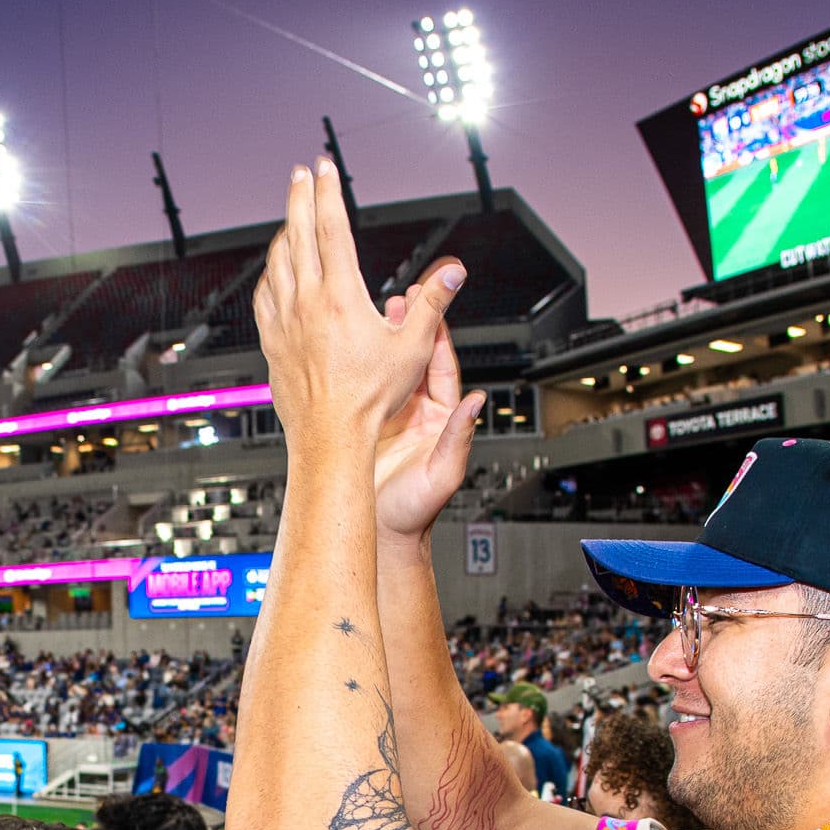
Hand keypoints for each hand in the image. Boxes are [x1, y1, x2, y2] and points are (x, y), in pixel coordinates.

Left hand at [252, 159, 467, 459]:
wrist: (330, 437)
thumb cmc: (370, 401)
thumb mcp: (413, 348)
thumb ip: (433, 304)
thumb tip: (455, 272)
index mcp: (341, 296)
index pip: (331, 227)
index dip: (328, 191)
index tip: (325, 167)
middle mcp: (306, 303)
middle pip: (297, 233)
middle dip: (299, 197)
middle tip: (300, 175)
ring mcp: (285, 321)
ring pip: (277, 261)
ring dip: (284, 231)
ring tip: (290, 216)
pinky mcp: (273, 341)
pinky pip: (265, 294)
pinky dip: (270, 272)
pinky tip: (274, 270)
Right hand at [371, 297, 484, 542]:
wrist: (378, 533)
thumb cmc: (414, 512)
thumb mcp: (442, 473)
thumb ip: (458, 436)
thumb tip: (478, 402)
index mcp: (440, 419)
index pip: (441, 367)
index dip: (437, 335)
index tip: (433, 305)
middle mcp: (415, 413)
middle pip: (414, 360)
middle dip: (409, 327)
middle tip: (401, 296)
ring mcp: (388, 416)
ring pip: (388, 369)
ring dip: (383, 341)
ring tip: (375, 311)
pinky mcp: (364, 424)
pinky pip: (365, 388)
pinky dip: (360, 365)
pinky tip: (351, 347)